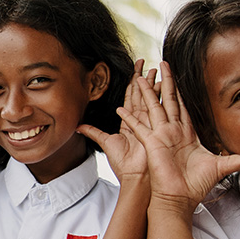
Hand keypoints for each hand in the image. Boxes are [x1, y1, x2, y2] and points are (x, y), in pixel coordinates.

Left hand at [77, 60, 155, 181]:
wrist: (135, 175)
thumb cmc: (122, 163)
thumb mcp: (105, 142)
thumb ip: (92, 132)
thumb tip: (77, 127)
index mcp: (128, 120)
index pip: (130, 97)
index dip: (132, 83)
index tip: (135, 69)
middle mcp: (139, 119)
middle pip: (142, 93)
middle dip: (144, 77)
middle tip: (148, 63)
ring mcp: (149, 122)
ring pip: (150, 97)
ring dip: (153, 83)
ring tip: (157, 68)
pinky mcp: (155, 126)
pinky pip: (157, 107)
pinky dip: (159, 95)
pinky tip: (162, 83)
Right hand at [118, 61, 239, 210]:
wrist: (180, 198)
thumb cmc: (197, 185)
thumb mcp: (224, 168)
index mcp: (186, 134)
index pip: (183, 107)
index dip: (181, 91)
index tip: (177, 77)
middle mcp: (172, 132)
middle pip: (167, 101)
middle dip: (166, 82)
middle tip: (163, 64)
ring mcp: (160, 136)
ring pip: (152, 108)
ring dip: (146, 92)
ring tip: (140, 77)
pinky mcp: (151, 143)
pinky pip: (139, 127)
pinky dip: (130, 118)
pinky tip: (121, 108)